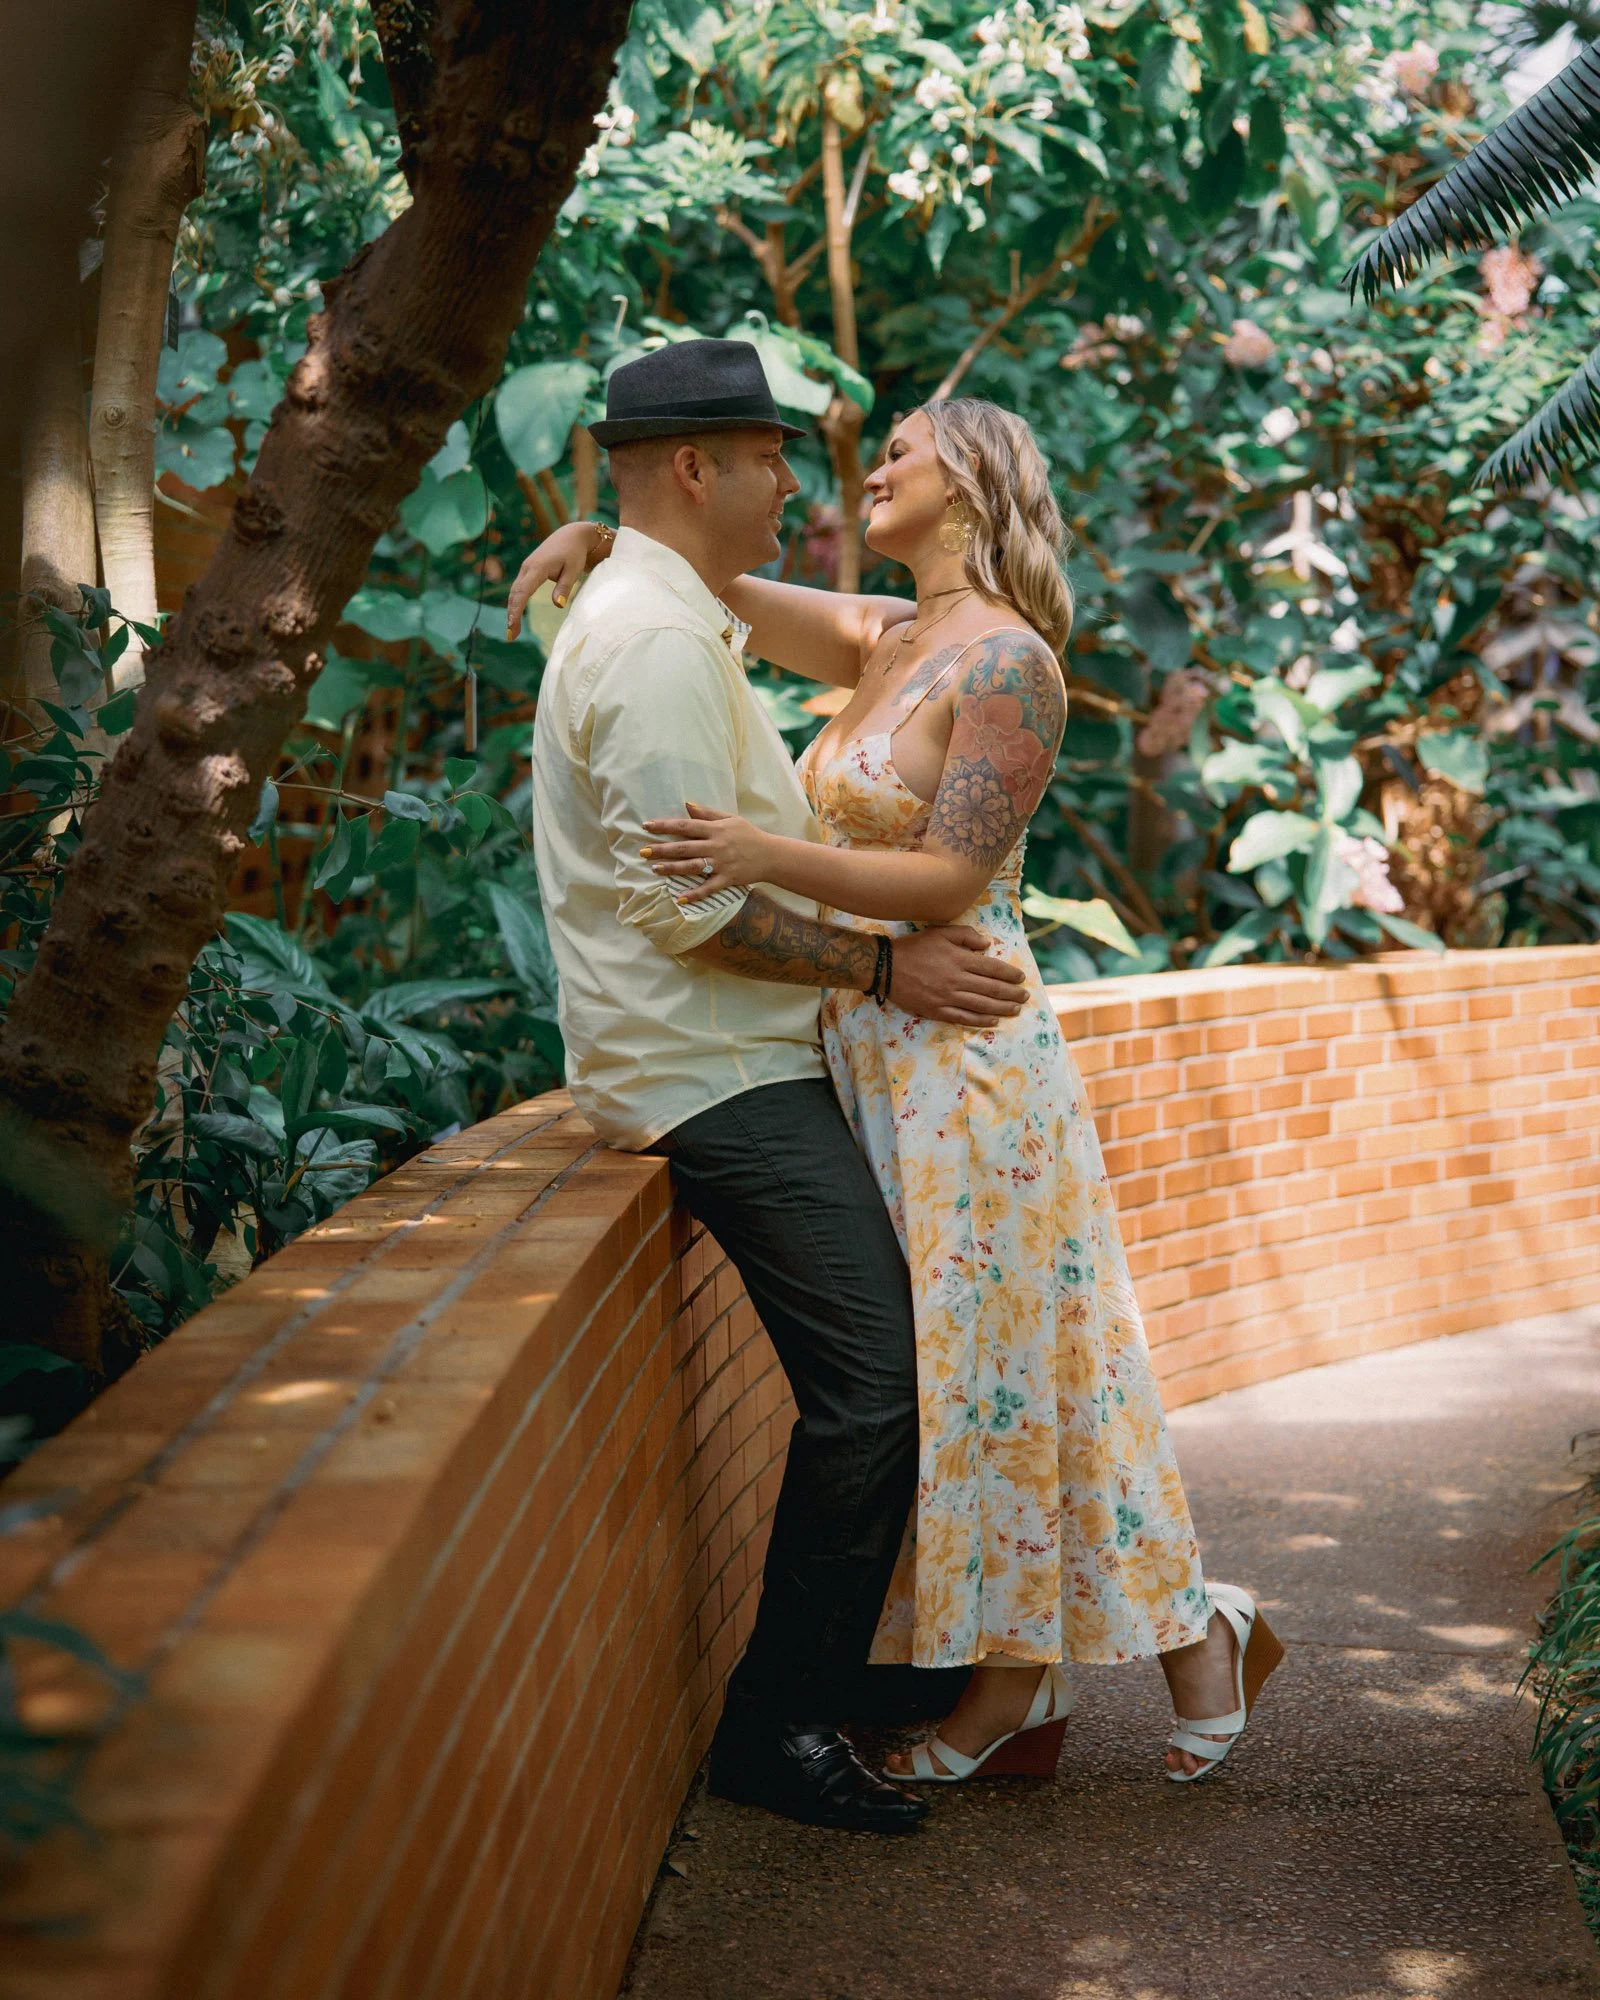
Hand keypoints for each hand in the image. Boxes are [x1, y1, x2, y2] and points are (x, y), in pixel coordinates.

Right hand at [506, 521, 607, 637]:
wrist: (571, 535)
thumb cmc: (574, 553)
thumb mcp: (573, 570)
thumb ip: (565, 587)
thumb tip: (558, 606)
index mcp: (537, 567)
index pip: (522, 592)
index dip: (516, 610)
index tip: (513, 626)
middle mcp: (527, 567)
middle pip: (515, 594)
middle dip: (511, 615)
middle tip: (511, 636)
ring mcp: (526, 568)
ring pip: (514, 592)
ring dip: (512, 611)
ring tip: (512, 631)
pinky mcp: (528, 571)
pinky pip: (519, 589)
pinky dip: (515, 603)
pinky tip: (515, 616)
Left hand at [642, 801, 773, 902]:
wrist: (771, 855)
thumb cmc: (749, 835)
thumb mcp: (730, 818)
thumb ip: (707, 812)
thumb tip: (686, 804)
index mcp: (715, 829)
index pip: (685, 825)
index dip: (665, 825)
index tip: (647, 826)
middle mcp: (716, 846)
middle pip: (684, 847)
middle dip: (662, 849)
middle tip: (643, 852)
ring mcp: (721, 864)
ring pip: (692, 866)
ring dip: (672, 868)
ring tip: (655, 869)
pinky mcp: (727, 879)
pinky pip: (708, 888)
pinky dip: (695, 894)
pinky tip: (680, 898)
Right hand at [889, 926, 1027, 1025]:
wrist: (887, 968)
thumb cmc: (915, 947)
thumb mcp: (940, 932)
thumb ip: (966, 936)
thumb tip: (987, 945)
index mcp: (960, 960)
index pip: (992, 968)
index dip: (1009, 974)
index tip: (1020, 978)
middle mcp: (957, 981)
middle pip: (991, 989)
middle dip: (1011, 993)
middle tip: (1024, 996)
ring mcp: (948, 998)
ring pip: (982, 1005)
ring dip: (1002, 1008)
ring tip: (1015, 1010)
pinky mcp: (938, 1011)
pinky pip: (964, 1018)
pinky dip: (981, 1020)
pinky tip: (993, 1021)